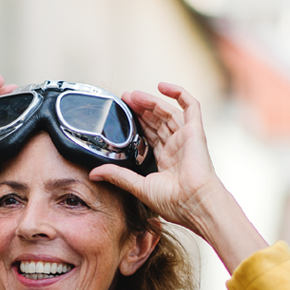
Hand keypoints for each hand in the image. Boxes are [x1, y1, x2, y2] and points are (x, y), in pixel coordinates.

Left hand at [90, 83, 221, 229]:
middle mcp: (176, 147)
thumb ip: (117, 176)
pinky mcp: (195, 131)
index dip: (138, 123)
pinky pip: (191, 106)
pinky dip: (178, 93)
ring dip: (151, 102)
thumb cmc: (173, 201)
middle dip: (141, 109)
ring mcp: (186, 138)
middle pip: (157, 121)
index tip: (123, 114)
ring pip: (167, 112)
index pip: (150, 136)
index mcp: (165, 161)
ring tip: (133, 95)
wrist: (194, 203)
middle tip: (125, 99)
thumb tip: (93, 173)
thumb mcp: (138, 186)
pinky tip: (161, 86)